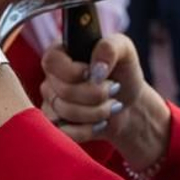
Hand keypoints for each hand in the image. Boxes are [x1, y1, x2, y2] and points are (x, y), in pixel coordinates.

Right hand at [39, 33, 168, 166]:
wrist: (129, 105)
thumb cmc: (124, 73)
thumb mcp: (125, 51)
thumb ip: (110, 48)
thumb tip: (96, 68)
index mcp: (61, 53)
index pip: (51, 61)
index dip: (73, 71)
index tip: (95, 73)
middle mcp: (51, 77)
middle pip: (63, 90)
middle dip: (96, 94)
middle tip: (114, 89)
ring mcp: (50, 102)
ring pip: (65, 112)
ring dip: (97, 112)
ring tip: (111, 105)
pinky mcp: (55, 126)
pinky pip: (64, 132)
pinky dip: (89, 130)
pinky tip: (100, 123)